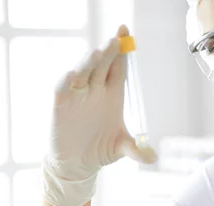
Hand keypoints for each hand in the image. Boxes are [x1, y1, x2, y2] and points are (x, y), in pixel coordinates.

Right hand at [43, 25, 155, 205]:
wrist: (77, 164)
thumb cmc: (100, 151)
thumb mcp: (121, 149)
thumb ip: (136, 150)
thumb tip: (152, 158)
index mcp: (112, 95)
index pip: (118, 67)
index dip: (122, 52)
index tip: (126, 34)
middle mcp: (95, 91)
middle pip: (102, 65)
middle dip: (109, 51)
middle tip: (116, 40)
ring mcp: (77, 96)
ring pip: (83, 72)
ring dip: (89, 63)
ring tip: (98, 53)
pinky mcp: (61, 105)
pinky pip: (63, 89)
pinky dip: (66, 81)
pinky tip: (72, 75)